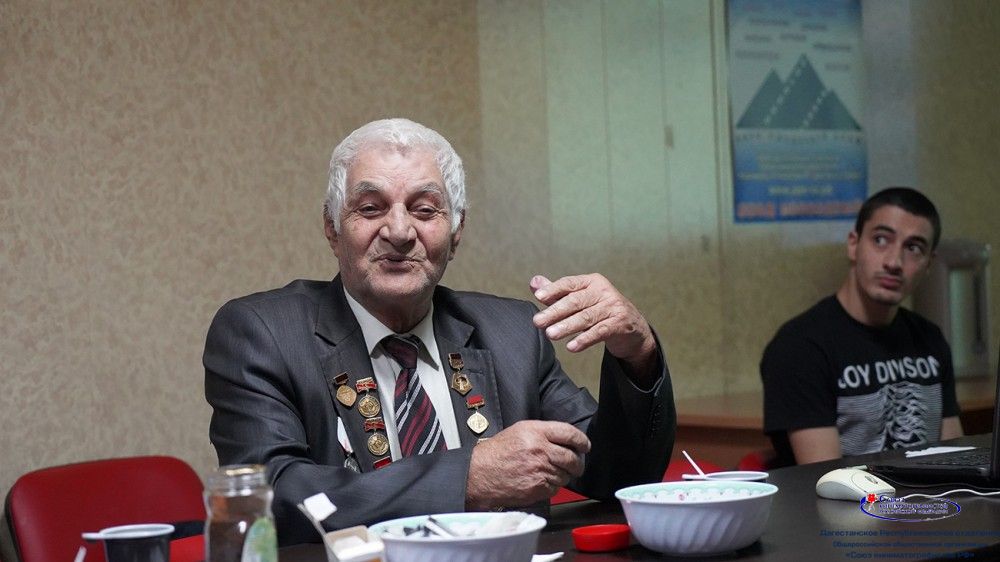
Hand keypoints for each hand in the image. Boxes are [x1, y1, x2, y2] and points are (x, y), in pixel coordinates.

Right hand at [466, 420, 590, 509]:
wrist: (480, 474)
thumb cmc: (497, 453)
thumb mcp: (519, 431)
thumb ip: (543, 433)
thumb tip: (565, 440)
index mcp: (536, 432)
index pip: (569, 433)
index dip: (582, 440)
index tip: (585, 445)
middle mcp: (540, 449)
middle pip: (572, 457)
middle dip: (578, 463)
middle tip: (576, 465)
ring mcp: (540, 470)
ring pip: (565, 475)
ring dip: (563, 475)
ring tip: (549, 472)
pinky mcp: (538, 487)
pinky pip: (556, 488)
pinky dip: (552, 486)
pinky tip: (540, 481)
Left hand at [530, 274, 656, 375]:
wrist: (632, 327)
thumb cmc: (600, 311)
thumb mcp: (580, 299)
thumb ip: (557, 292)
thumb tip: (534, 282)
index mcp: (591, 282)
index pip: (569, 283)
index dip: (553, 289)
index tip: (538, 297)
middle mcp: (603, 291)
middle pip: (576, 301)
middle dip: (555, 312)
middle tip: (538, 322)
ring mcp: (614, 307)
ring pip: (586, 317)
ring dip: (567, 326)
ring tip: (550, 334)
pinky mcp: (621, 324)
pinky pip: (600, 332)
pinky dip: (585, 339)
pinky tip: (571, 346)